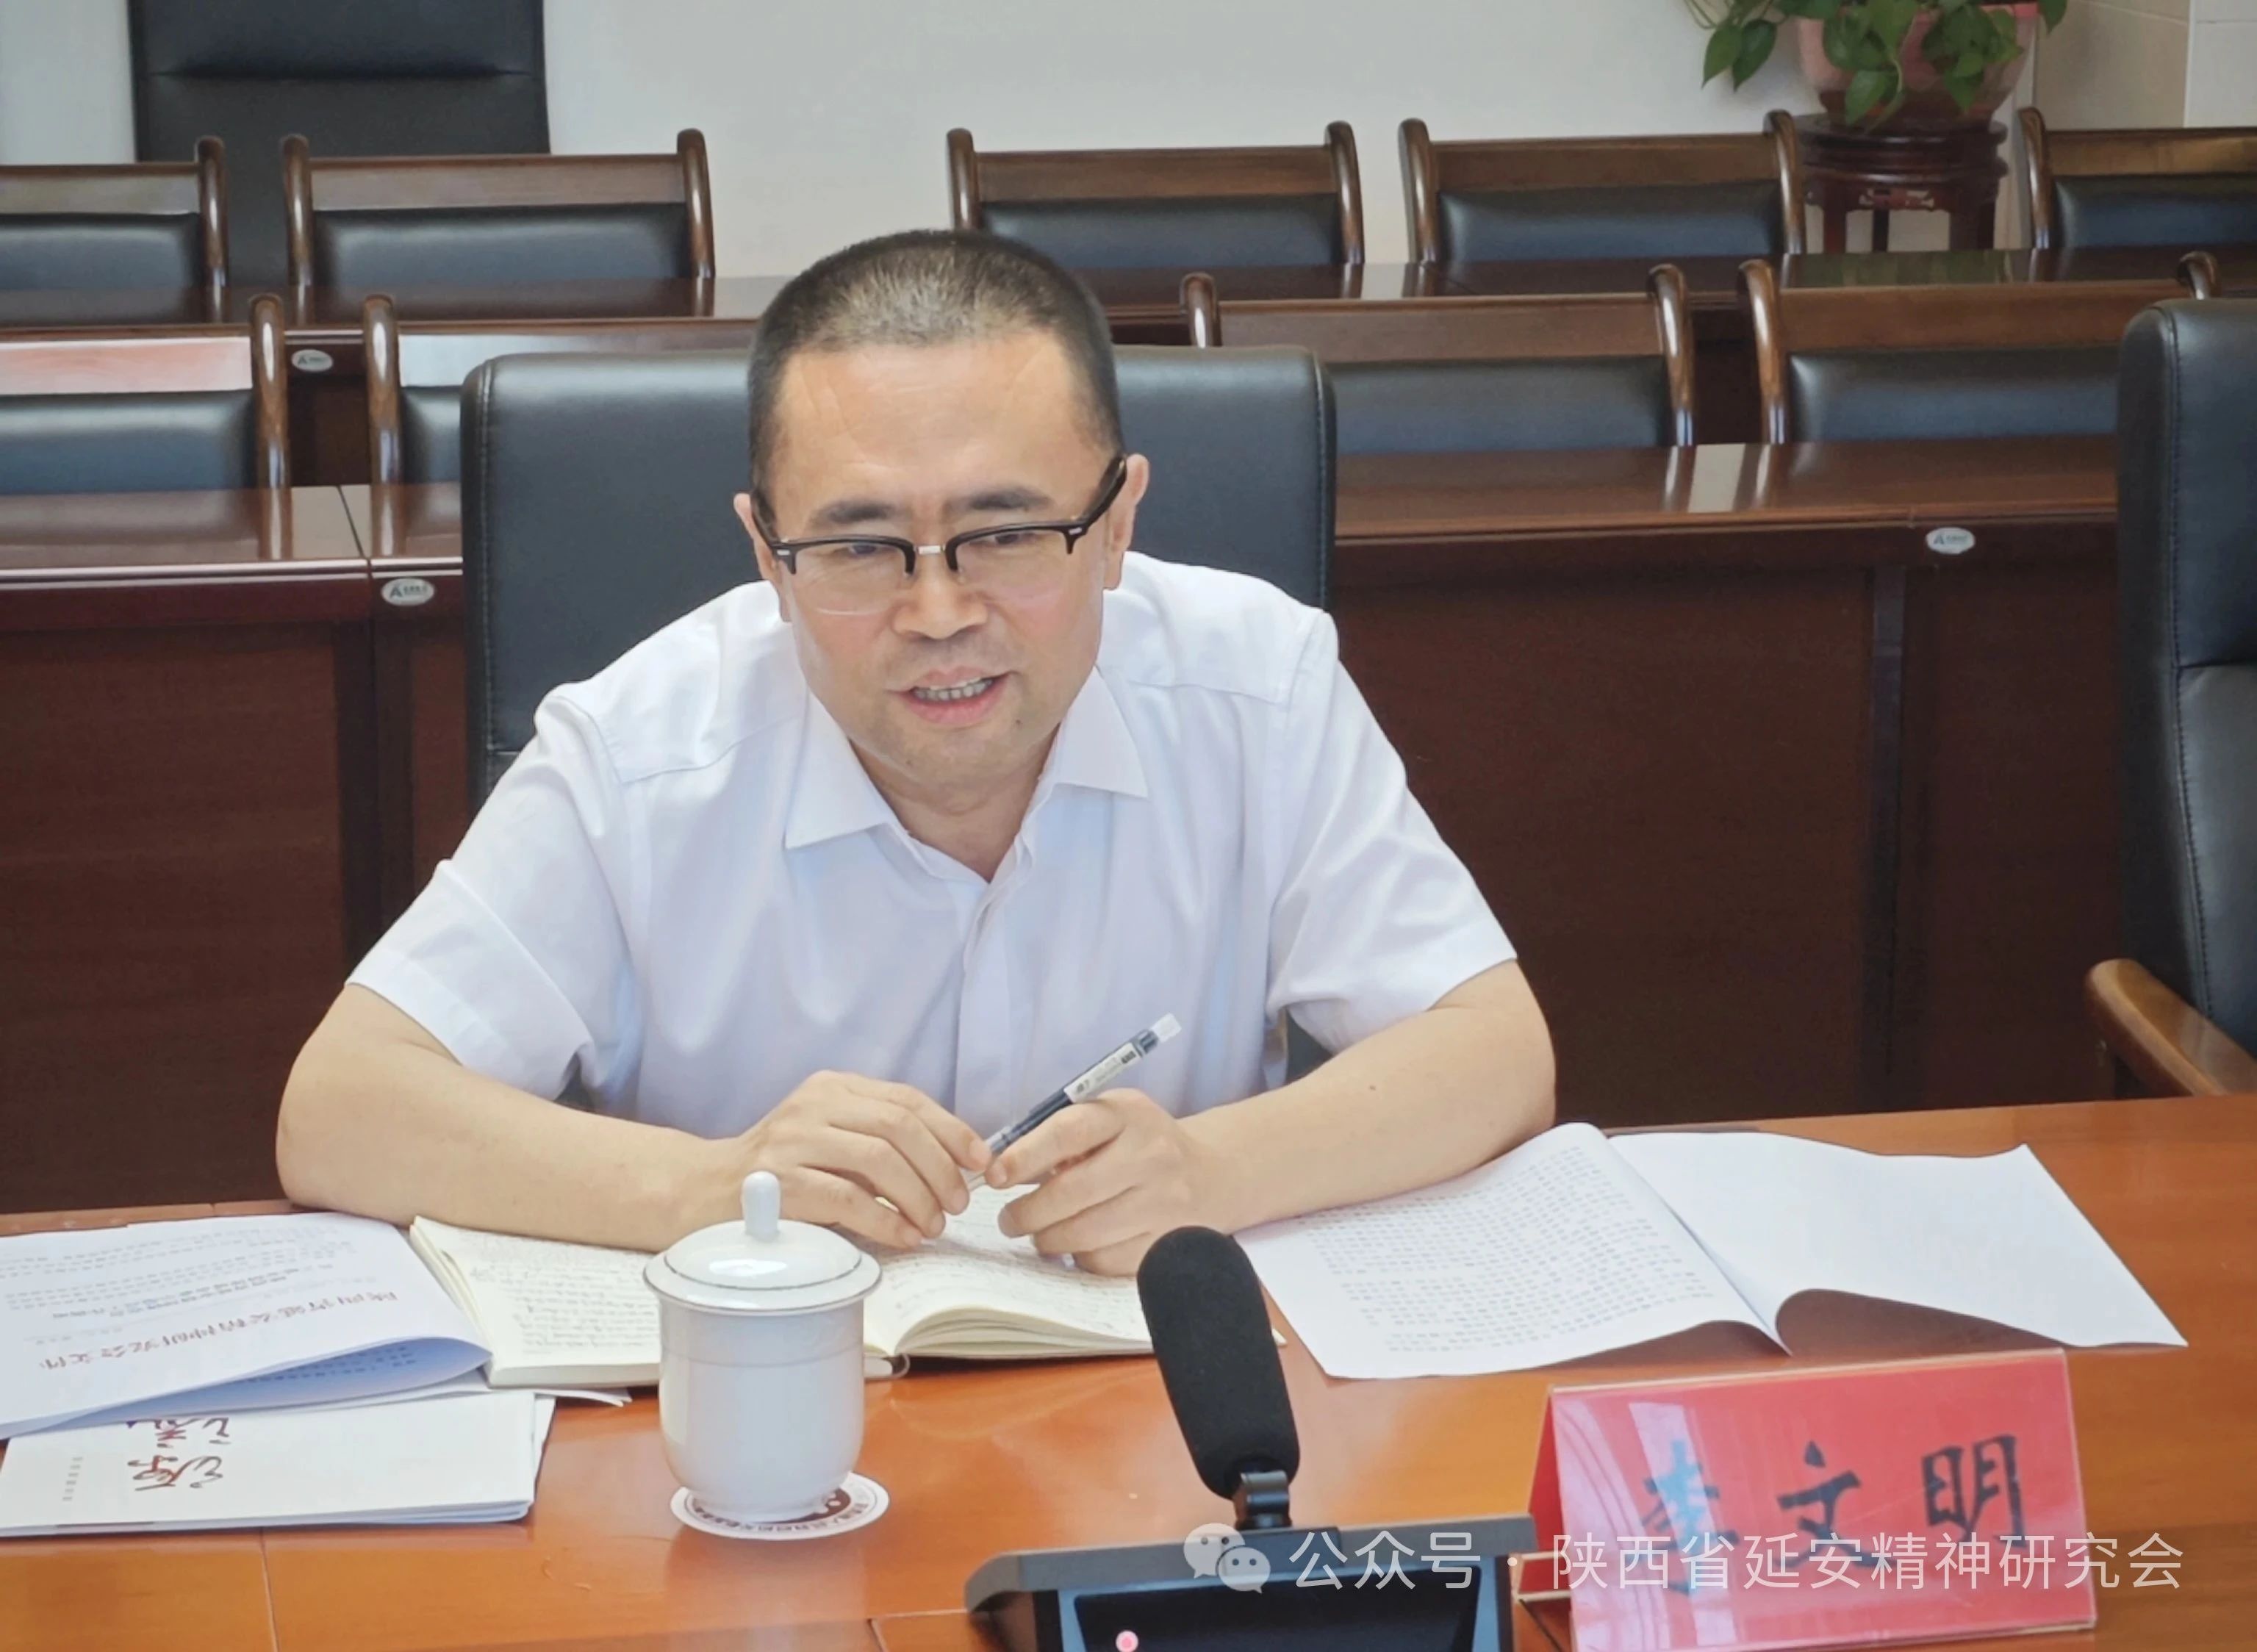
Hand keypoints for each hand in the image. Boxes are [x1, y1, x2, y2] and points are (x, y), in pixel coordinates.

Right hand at [734, 1071, 988, 1249]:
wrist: (704, 1191)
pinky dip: (885, 1219)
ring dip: (918, 1196)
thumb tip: (954, 1168)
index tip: (980, 1162)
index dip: (952, 1130)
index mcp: (834, 1087)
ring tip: (933, 1224)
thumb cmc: (782, 1172)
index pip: (907, 1100)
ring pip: (879, 1159)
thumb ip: (880, 1142)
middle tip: (958, 1204)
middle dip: (940, 1168)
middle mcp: (814, 1104)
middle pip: (899, 1127)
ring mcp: (794, 1140)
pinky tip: (903, 1236)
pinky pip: (848, 1198)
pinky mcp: (780, 1181)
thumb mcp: (831, 1140)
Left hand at [988, 1089, 1218, 1274]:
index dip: (1024, 1157)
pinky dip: (1080, 1257)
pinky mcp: (1169, 1241)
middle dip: (1027, 1211)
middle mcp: (1151, 1154)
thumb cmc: (1136, 1143)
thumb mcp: (1106, 1119)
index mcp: (1128, 1114)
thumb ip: (1059, 1136)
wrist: (1209, 1174)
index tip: (995, 1176)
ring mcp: (1165, 1202)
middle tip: (1008, 1219)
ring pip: (1086, 1233)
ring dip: (1047, 1238)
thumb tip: (1000, 1170)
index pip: (1068, 1132)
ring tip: (1037, 1232)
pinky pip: (1106, 1260)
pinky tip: (1076, 1244)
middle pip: (1073, 1192)